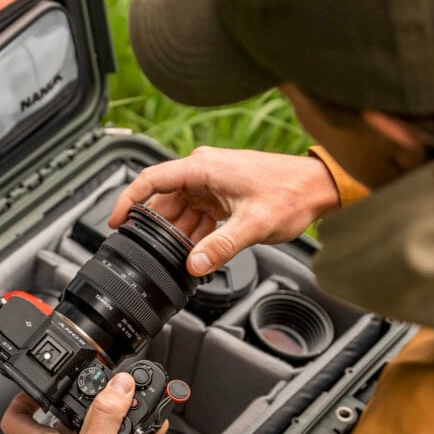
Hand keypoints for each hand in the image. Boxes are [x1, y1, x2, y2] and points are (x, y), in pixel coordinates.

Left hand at [0, 373, 167, 433]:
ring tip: (131, 408)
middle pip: (60, 425)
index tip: (41, 387)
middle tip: (100, 394)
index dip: (24, 398)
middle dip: (83, 407)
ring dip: (111, 424)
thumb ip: (106, 414)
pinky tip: (151, 433)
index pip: (16, 417)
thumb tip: (118, 384)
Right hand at [109, 147, 340, 275]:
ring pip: (179, 210)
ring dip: (177, 234)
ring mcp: (211, 182)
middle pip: (163, 200)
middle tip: (151, 252)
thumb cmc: (291, 192)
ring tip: (178, 256)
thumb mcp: (253, 224)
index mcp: (203, 168)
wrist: (317, 187)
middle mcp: (203, 171)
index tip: (116, 221)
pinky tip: (196, 251)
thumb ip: (221, 246)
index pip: (152, 179)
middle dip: (157, 228)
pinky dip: (193, 233)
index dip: (129, 200)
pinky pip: (195, 214)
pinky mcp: (220, 194)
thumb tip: (194, 264)